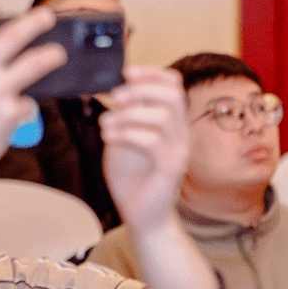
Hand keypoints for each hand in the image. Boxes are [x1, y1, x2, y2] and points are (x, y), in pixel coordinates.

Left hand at [101, 67, 189, 234]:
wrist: (143, 216)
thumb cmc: (133, 177)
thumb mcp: (124, 137)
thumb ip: (124, 115)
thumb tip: (115, 89)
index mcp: (171, 121)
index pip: (174, 85)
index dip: (152, 72)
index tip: (127, 72)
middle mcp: (181, 133)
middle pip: (174, 94)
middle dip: (141, 89)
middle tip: (115, 98)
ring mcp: (178, 150)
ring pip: (164, 115)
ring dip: (129, 114)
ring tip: (106, 124)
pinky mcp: (171, 168)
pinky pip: (153, 141)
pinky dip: (126, 134)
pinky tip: (109, 138)